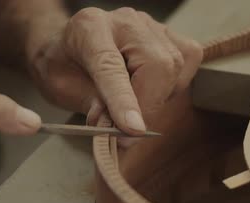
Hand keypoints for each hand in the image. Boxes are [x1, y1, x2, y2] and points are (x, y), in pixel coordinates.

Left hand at [27, 7, 201, 139]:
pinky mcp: (168, 34)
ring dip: (158, 99)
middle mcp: (124, 21)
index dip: (124, 101)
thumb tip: (117, 126)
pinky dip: (173, 85)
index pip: (111, 67)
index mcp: (89, 29)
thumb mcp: (61, 88)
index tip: (133, 130)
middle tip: (129, 134)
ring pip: (175, 66)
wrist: (69, 47)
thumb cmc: (63, 66)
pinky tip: (151, 91)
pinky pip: (188, 61)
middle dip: (148, 106)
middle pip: (157, 64)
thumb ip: (90, 103)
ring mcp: (150, 25)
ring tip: (133, 108)